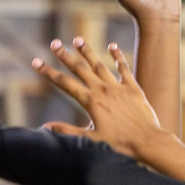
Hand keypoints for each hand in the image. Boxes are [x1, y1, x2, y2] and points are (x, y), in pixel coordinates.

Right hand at [33, 38, 161, 154]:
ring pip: (99, 65)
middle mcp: (103, 90)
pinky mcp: (133, 88)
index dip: (48, 72)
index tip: (36, 62)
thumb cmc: (120, 144)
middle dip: (65, 55)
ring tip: (77, 40)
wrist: (148, 141)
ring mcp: (118, 87)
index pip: (65, 83)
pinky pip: (124, 69)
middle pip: (80, 69)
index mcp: (91, 102)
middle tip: (54, 43)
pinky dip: (117, 57)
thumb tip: (46, 127)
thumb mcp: (91, 140)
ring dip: (87, 52)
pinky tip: (111, 46)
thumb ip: (68, 131)